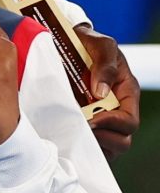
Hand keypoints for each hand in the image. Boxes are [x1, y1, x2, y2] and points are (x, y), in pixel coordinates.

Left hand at [74, 24, 140, 158]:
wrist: (65, 43)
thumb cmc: (88, 43)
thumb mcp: (101, 46)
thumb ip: (106, 65)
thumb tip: (101, 93)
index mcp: (125, 94)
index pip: (130, 122)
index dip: (113, 124)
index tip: (91, 118)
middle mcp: (116, 111)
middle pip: (121, 141)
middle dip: (103, 138)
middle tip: (79, 127)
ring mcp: (100, 120)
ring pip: (106, 148)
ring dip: (90, 145)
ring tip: (70, 132)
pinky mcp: (83, 125)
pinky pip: (86, 146)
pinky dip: (78, 146)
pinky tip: (62, 136)